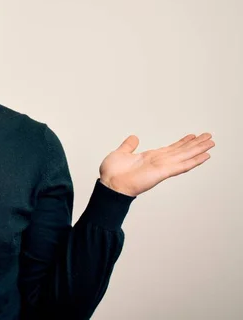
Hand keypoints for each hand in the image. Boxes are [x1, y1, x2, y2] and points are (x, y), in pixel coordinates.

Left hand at [99, 133, 214, 196]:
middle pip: (181, 151)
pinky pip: (181, 166)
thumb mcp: (120, 153)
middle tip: (209, 136)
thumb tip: (134, 138)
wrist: (109, 184)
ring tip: (211, 142)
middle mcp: (158, 162)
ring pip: (184, 156)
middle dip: (195, 144)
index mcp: (150, 157)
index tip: (192, 136)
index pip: (170, 149)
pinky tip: (205, 156)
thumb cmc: (112, 173)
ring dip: (198, 149)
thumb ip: (128, 146)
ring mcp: (162, 167)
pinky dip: (194, 161)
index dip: (182, 142)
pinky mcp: (162, 173)